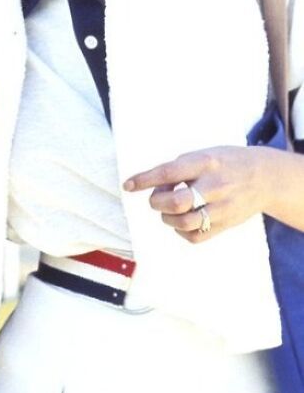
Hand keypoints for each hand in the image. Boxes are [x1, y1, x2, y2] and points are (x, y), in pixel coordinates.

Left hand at [123, 145, 267, 242]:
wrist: (263, 177)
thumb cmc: (224, 162)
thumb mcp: (202, 155)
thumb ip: (178, 169)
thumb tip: (149, 184)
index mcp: (205, 163)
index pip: (169, 172)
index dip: (145, 179)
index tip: (128, 185)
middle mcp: (214, 186)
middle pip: (177, 203)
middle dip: (158, 202)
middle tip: (158, 198)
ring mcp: (222, 208)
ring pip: (184, 223)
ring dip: (167, 218)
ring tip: (170, 209)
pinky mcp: (226, 224)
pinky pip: (195, 237)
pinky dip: (181, 231)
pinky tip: (183, 220)